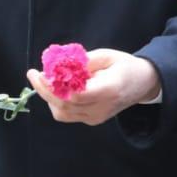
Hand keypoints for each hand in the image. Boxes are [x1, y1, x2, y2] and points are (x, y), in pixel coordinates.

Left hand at [27, 49, 159, 125]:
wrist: (143, 83)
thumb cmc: (125, 66)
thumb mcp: (107, 55)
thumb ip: (84, 61)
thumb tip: (59, 64)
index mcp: (109, 89)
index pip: (76, 95)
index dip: (54, 86)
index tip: (41, 72)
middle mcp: (101, 108)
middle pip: (65, 105)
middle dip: (44, 90)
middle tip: (33, 74)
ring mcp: (96, 117)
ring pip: (62, 113)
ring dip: (48, 97)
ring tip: (43, 80)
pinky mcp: (92, 120)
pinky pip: (67, 115)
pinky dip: (56, 103)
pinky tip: (55, 90)